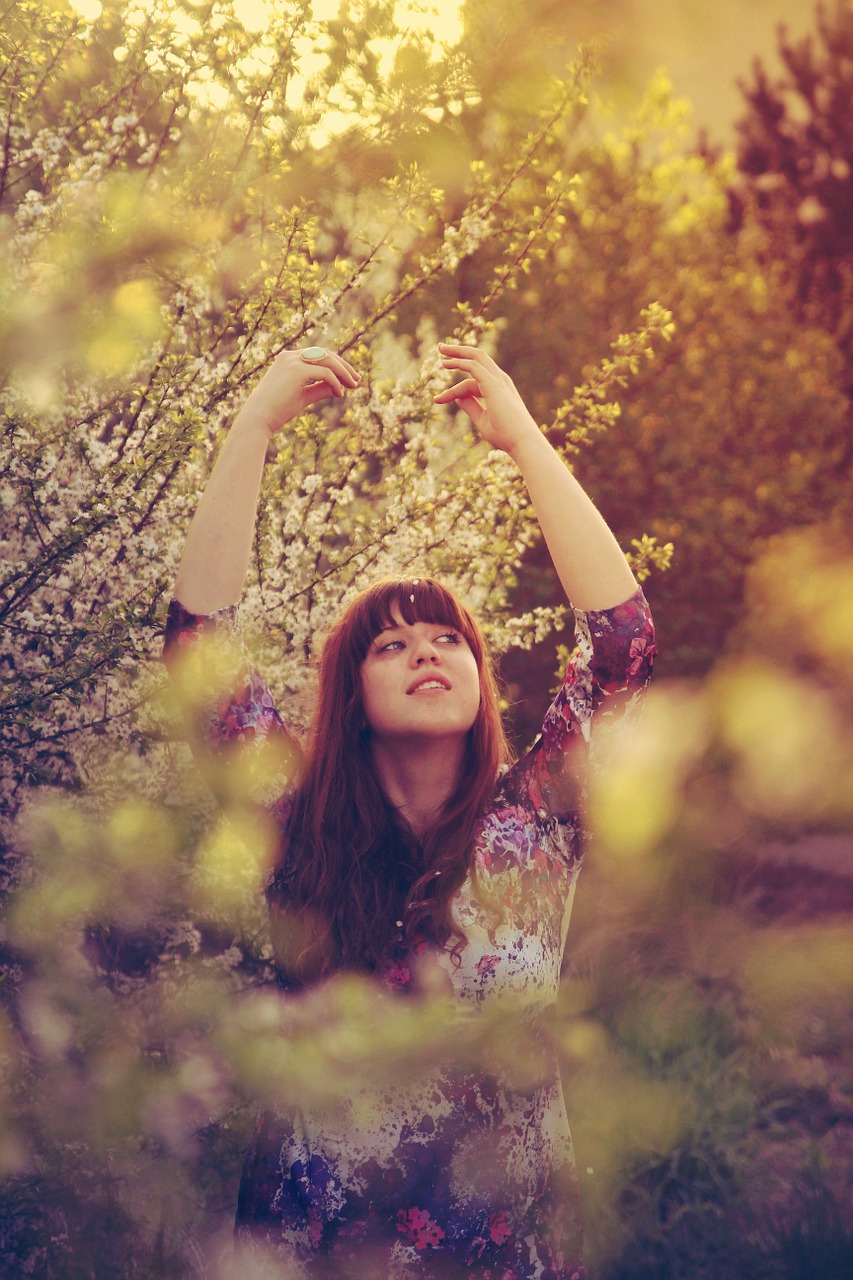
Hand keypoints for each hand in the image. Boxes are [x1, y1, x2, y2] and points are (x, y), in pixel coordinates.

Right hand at [237, 347, 359, 436]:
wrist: (259, 418)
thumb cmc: (277, 410)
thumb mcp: (303, 396)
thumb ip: (320, 389)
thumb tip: (340, 387)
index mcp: (289, 359)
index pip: (318, 355)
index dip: (336, 364)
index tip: (349, 378)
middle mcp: (290, 356)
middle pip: (325, 354)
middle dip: (343, 366)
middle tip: (357, 380)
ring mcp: (292, 361)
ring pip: (327, 360)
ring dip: (343, 372)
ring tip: (354, 385)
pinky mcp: (296, 370)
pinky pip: (325, 373)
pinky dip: (335, 382)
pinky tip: (340, 393)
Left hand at [433, 343, 539, 455]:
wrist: (522, 442)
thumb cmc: (506, 435)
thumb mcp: (483, 420)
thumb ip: (472, 407)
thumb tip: (458, 397)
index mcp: (499, 389)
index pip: (472, 382)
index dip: (453, 390)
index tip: (436, 400)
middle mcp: (500, 380)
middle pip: (478, 358)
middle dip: (459, 351)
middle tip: (441, 348)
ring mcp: (498, 380)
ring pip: (476, 357)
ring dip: (458, 352)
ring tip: (440, 350)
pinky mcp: (493, 384)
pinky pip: (473, 366)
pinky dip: (459, 362)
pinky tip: (446, 363)